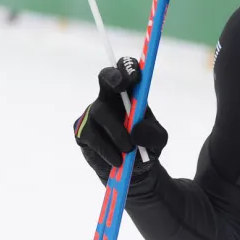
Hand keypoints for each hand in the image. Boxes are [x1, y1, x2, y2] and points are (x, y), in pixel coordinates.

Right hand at [73, 56, 168, 182]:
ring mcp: (93, 113)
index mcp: (131, 93)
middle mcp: (109, 98)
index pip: (127, 70)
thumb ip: (153, 134)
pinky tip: (117, 160)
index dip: (129, 67)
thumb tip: (136, 130)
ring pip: (101, 112)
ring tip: (129, 151)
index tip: (136, 76)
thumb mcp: (157, 141)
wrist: (131, 171)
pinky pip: (92, 135)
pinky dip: (107, 149)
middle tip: (121, 86)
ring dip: (117, 131)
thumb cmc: (145, 146)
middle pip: (105, 76)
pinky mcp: (82, 130)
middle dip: (113, 77)